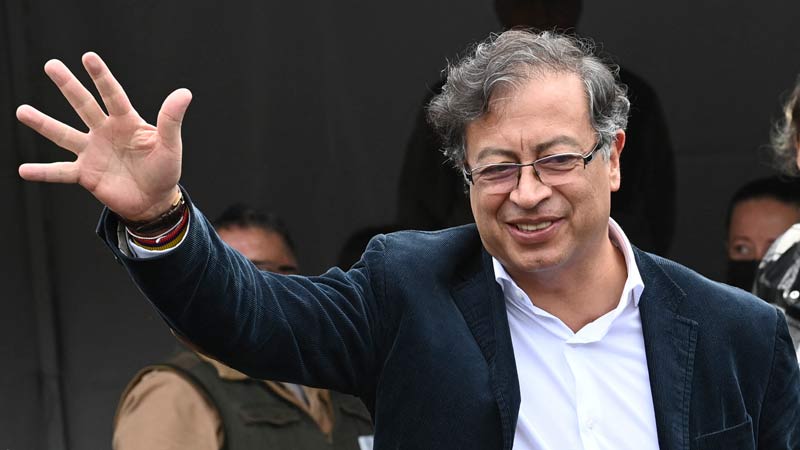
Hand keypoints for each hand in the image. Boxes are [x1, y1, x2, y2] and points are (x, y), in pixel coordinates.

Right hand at [16, 52, 191, 220]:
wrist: (155, 201)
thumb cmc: (165, 170)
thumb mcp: (171, 145)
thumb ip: (171, 120)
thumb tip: (184, 93)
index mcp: (127, 122)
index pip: (113, 95)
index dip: (101, 77)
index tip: (88, 57)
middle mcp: (105, 132)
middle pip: (84, 105)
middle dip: (68, 85)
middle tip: (51, 65)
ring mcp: (92, 152)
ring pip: (64, 135)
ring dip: (43, 124)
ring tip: (22, 111)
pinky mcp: (85, 174)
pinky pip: (60, 172)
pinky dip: (43, 172)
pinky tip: (23, 170)